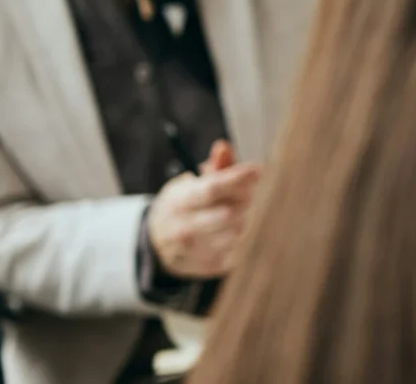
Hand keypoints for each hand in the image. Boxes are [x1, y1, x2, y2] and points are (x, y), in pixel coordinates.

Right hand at [146, 141, 262, 278]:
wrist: (157, 245)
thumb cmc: (184, 205)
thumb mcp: (190, 183)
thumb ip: (214, 167)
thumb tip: (224, 146)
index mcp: (177, 202)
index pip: (211, 189)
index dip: (237, 178)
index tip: (258, 170)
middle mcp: (182, 229)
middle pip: (229, 213)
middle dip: (244, 200)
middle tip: (244, 194)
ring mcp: (193, 252)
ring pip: (238, 231)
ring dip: (243, 219)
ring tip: (230, 214)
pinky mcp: (207, 268)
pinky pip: (238, 250)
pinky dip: (238, 238)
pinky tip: (225, 233)